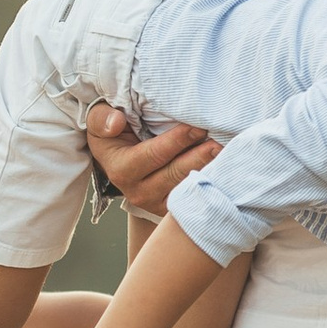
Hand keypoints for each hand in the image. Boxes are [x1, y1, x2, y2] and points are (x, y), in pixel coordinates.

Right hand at [85, 105, 223, 219]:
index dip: (177, 141)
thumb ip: (102, 119)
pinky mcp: (173, 209)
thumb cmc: (113, 135)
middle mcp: (139, 192)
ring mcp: (157, 203)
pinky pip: (194, 197)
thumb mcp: (99, 123)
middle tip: (220, 143)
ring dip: (208, 172)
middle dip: (199, 158)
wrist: (121, 160)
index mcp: (121, 170)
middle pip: (175, 175)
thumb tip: (116, 122)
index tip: (197, 127)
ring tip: (227, 154)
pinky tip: (225, 169)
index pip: (153, 155)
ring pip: (188, 189)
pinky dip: (210, 183)